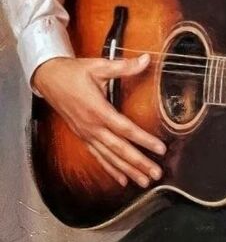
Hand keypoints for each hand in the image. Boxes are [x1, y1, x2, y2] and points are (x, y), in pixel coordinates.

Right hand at [32, 55, 165, 187]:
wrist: (49, 79)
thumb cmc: (73, 73)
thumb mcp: (99, 66)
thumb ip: (124, 66)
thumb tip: (146, 59)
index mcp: (98, 110)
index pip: (125, 129)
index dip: (144, 140)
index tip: (160, 148)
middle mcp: (92, 126)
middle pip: (119, 149)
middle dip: (139, 163)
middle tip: (156, 173)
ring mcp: (87, 134)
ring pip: (110, 157)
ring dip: (128, 170)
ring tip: (144, 182)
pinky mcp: (83, 136)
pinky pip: (98, 156)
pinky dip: (111, 169)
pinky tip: (122, 179)